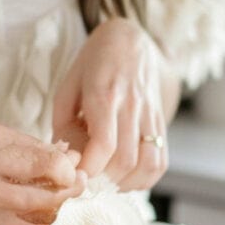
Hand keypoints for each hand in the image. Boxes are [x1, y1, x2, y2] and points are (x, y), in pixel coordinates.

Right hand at [0, 114, 85, 224]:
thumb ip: (32, 148)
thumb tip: (69, 159)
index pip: (48, 167)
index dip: (69, 168)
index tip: (73, 163)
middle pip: (46, 200)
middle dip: (70, 191)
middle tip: (78, 181)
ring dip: (57, 216)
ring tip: (65, 199)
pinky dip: (36, 224)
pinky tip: (46, 210)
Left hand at [52, 18, 170, 190]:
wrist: (130, 40)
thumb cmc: (93, 64)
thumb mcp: (68, 86)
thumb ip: (63, 124)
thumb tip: (65, 161)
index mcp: (105, 95)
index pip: (104, 145)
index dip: (90, 170)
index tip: (76, 178)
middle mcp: (132, 106)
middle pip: (125, 160)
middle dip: (104, 181)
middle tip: (88, 184)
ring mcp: (150, 114)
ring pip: (148, 164)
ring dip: (126, 184)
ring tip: (108, 184)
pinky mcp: (161, 122)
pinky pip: (161, 160)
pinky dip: (145, 178)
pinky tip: (127, 178)